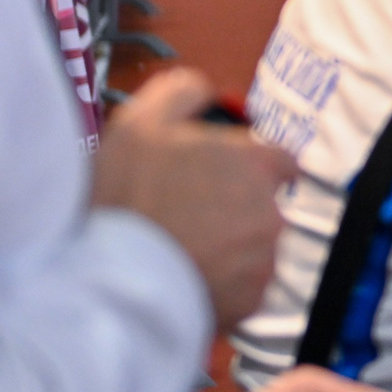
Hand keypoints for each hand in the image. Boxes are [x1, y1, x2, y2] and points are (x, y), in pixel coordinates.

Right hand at [93, 69, 297, 329]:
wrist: (110, 279)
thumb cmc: (125, 198)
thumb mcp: (140, 123)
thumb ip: (181, 92)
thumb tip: (204, 88)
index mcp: (255, 164)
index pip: (280, 160)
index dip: (251, 167)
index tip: (221, 178)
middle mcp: (272, 212)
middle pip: (263, 206)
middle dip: (234, 209)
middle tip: (186, 217)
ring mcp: (264, 261)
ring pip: (255, 249)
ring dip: (229, 248)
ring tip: (180, 250)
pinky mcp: (252, 302)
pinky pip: (243, 289)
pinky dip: (222, 285)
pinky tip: (183, 278)